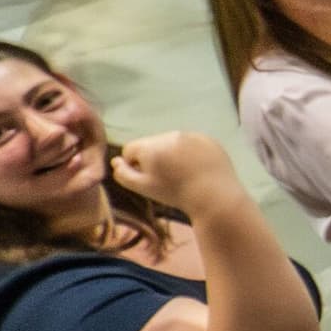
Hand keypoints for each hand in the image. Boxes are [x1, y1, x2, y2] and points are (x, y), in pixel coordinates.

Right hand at [105, 128, 240, 211]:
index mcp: (151, 146)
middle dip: (153, 157)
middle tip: (167, 176)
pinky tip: (197, 167)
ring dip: (171, 153)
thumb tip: (115, 161)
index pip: (130, 149)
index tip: (149, 178)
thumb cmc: (175, 193)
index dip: (135, 165)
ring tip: (183, 172)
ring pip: (171, 142)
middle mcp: (169, 134)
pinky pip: (191, 142)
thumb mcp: (143, 187)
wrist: (215, 196)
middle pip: (151, 143)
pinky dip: (190, 152)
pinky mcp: (208, 138)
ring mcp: (191, 134)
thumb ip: (123, 173)